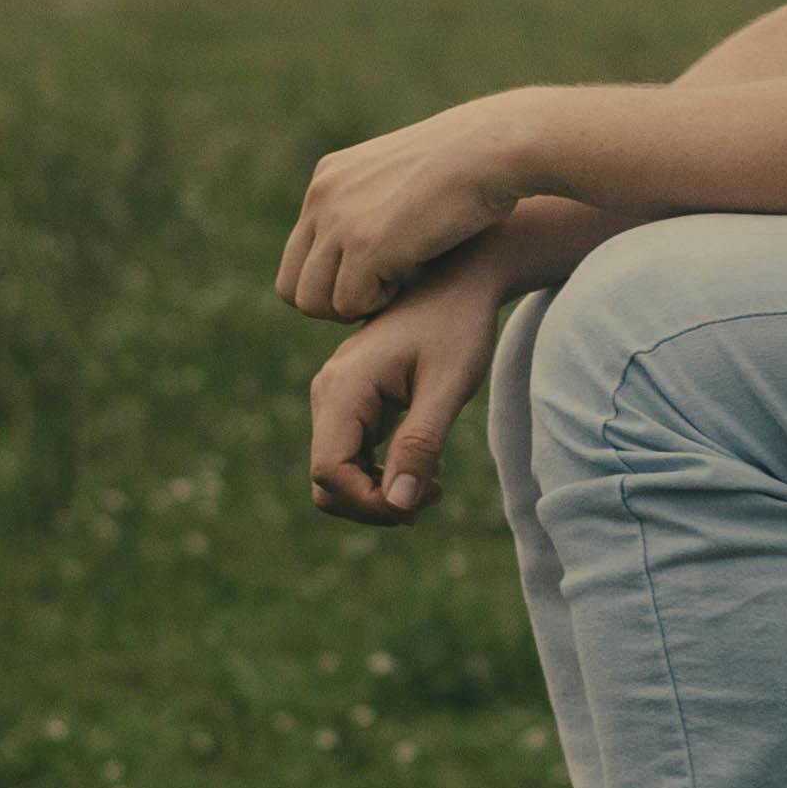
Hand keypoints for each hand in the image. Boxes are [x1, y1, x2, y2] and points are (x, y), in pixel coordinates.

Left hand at [274, 101, 527, 324]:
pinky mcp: (366, 244)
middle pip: (292, 288)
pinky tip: (412, 276)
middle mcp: (323, 197)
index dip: (329, 283)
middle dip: (332, 304)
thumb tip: (360, 259)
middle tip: (379, 294)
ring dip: (354, 306)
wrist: (492, 150)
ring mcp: (340, 220)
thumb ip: (370, 209)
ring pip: (314, 302)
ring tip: (397, 283)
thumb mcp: (401, 179)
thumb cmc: (467, 168)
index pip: (297, 258)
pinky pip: (350, 304)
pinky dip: (381, 302)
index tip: (372, 278)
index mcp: (328, 179)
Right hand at [307, 266, 504, 526]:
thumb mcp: (448, 386)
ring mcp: (336, 398)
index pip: (329, 473)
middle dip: (375, 503)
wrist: (459, 281)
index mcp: (343, 389)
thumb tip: (398, 505)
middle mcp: (328, 394)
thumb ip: (421, 444)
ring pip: (337, 473)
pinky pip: (352, 457)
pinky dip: (382, 474)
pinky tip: (424, 467)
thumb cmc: (458, 327)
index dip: (370, 503)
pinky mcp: (352, 403)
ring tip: (433, 485)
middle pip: (327, 480)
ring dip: (380, 492)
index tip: (418, 506)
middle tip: (432, 495)